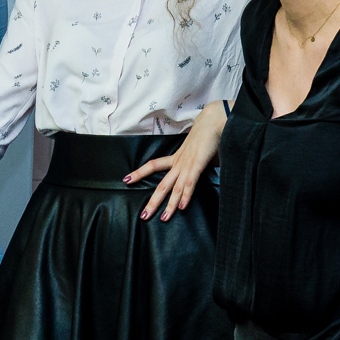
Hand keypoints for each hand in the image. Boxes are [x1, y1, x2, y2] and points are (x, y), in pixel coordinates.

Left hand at [126, 104, 224, 220]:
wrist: (214, 121)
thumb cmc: (208, 136)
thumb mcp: (200, 153)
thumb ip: (200, 165)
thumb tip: (205, 171)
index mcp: (177, 158)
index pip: (153, 166)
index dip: (139, 173)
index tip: (126, 180)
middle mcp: (179, 163)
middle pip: (161, 185)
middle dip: (153, 202)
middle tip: (144, 216)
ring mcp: (187, 164)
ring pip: (174, 188)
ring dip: (169, 205)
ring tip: (162, 218)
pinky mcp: (197, 165)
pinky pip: (189, 183)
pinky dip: (185, 196)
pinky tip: (182, 208)